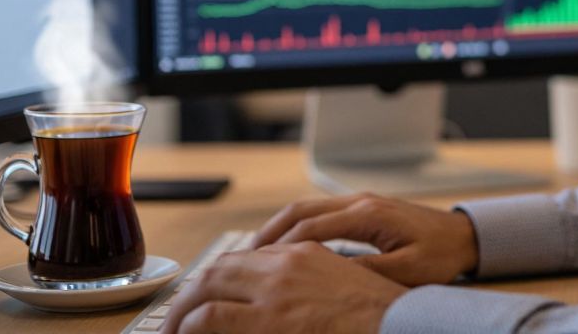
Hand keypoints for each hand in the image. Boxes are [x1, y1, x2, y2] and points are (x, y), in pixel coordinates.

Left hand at [164, 242, 406, 333]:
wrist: (402, 323)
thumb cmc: (382, 312)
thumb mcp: (347, 283)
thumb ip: (315, 281)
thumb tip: (292, 300)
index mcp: (307, 252)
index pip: (247, 255)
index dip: (220, 276)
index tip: (208, 294)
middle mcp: (286, 263)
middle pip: (220, 267)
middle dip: (193, 293)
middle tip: (180, 317)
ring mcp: (275, 290)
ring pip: (208, 287)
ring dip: (184, 310)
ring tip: (175, 330)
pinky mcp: (269, 320)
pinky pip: (211, 318)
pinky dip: (191, 325)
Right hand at [253, 192, 479, 285]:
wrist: (465, 235)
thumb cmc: (442, 254)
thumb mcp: (407, 271)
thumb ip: (367, 273)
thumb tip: (328, 278)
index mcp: (369, 215)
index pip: (311, 228)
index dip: (279, 249)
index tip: (255, 267)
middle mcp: (361, 202)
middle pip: (300, 211)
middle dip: (268, 233)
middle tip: (240, 259)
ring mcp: (361, 202)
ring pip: (307, 208)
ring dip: (279, 228)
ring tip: (253, 253)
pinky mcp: (364, 208)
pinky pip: (320, 212)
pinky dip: (297, 226)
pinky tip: (285, 246)